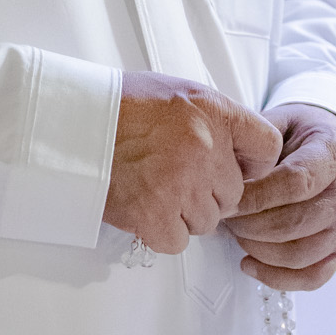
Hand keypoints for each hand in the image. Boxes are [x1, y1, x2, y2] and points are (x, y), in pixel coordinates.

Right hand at [104, 74, 281, 253]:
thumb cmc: (117, 106)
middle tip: (176, 180)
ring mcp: (181, 184)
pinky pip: (178, 240)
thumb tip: (233, 152)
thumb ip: (211, 120)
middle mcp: (204, 148)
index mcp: (213, 112)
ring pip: (207, 221)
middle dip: (209, 193)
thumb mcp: (176, 94)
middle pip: (234, 193)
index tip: (238, 169)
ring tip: (153, 189)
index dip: (253, 163)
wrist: (69, 122)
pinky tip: (143, 209)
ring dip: (184, 214)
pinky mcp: (155, 215)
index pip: (266, 146)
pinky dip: (161, 232)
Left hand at [226, 105, 335, 290]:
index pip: (296, 182)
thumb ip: (258, 138)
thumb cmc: (303, 134)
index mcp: (332, 155)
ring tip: (235, 234)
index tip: (229, 198)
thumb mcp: (283, 120)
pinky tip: (250, 264)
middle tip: (224, 216)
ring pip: (302, 254)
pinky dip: (278, 278)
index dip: (258, 196)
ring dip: (259, 250)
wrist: (335, 148)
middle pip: (296, 223)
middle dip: (251, 225)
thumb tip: (223, 162)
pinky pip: (313, 276)